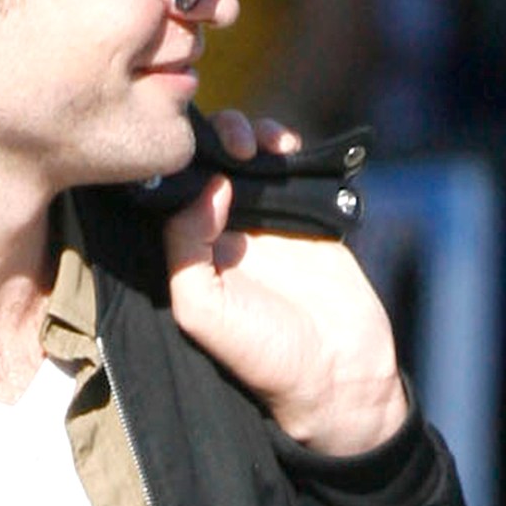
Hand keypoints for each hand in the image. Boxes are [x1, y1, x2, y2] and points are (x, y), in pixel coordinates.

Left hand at [164, 112, 407, 455]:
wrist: (337, 372)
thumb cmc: (261, 352)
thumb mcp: (200, 308)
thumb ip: (185, 247)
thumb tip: (209, 187)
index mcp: (187, 248)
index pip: (168, 188)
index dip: (172, 161)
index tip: (184, 150)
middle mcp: (220, 227)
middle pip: (204, 160)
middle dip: (211, 140)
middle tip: (229, 149)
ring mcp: (263, 216)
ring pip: (245, 153)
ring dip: (246, 134)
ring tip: (254, 147)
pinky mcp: (305, 210)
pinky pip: (288, 162)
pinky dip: (283, 143)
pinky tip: (284, 146)